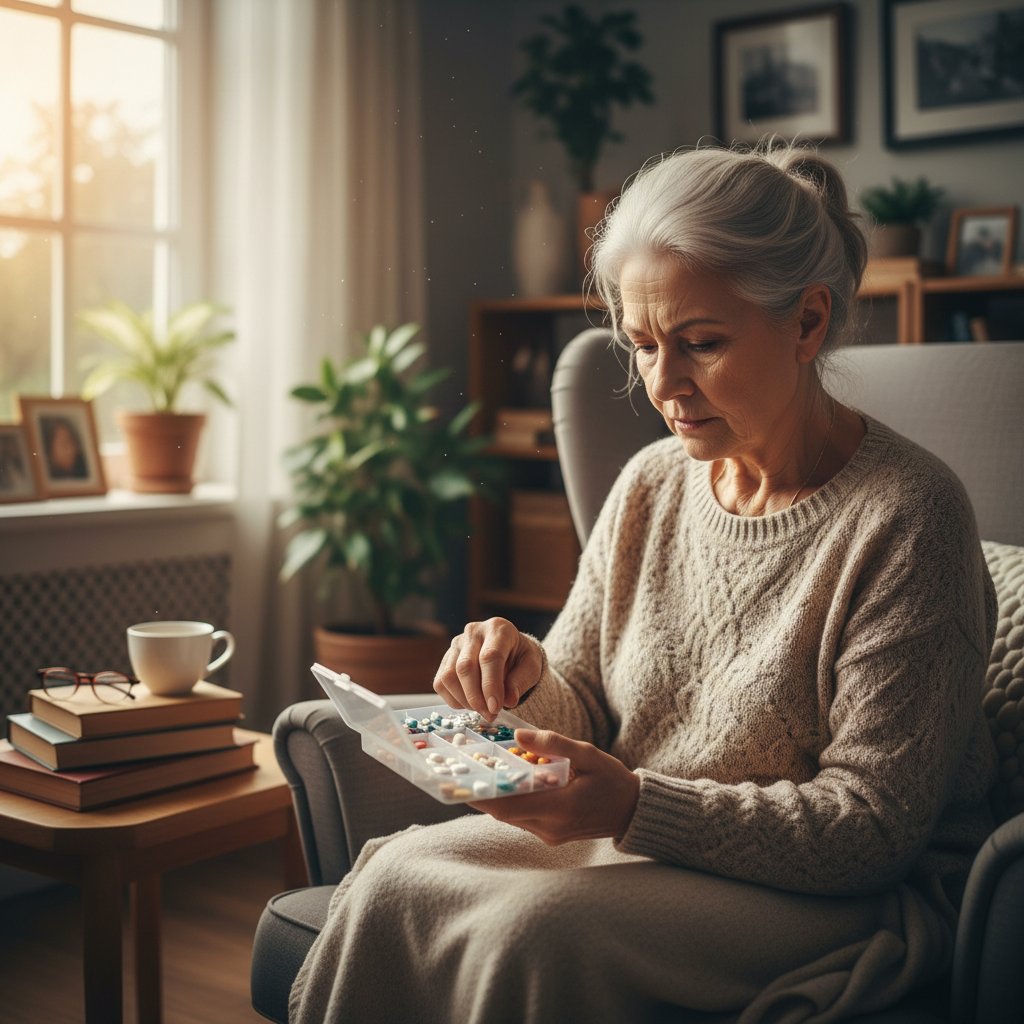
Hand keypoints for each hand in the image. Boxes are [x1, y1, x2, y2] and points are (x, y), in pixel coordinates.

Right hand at [434, 617, 541, 718]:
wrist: (511, 651)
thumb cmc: (521, 658)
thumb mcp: (531, 668)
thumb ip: (520, 682)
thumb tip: (508, 701)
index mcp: (498, 629)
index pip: (490, 657)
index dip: (491, 685)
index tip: (495, 707)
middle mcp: (474, 632)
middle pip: (465, 667)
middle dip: (476, 697)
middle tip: (490, 714)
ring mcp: (456, 644)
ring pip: (449, 676)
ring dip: (464, 700)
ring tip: (482, 709)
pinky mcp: (446, 658)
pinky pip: (441, 683)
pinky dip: (454, 700)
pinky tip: (471, 704)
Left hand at [470, 728, 639, 843]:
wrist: (633, 812)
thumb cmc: (612, 780)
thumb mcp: (588, 754)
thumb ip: (553, 744)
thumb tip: (517, 736)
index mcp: (560, 808)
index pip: (508, 805)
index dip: (478, 795)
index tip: (455, 782)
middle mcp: (550, 828)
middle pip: (502, 812)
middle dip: (477, 793)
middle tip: (454, 772)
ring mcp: (549, 835)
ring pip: (509, 816)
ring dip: (491, 796)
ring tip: (472, 773)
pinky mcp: (549, 835)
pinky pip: (521, 818)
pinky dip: (508, 800)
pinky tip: (501, 781)